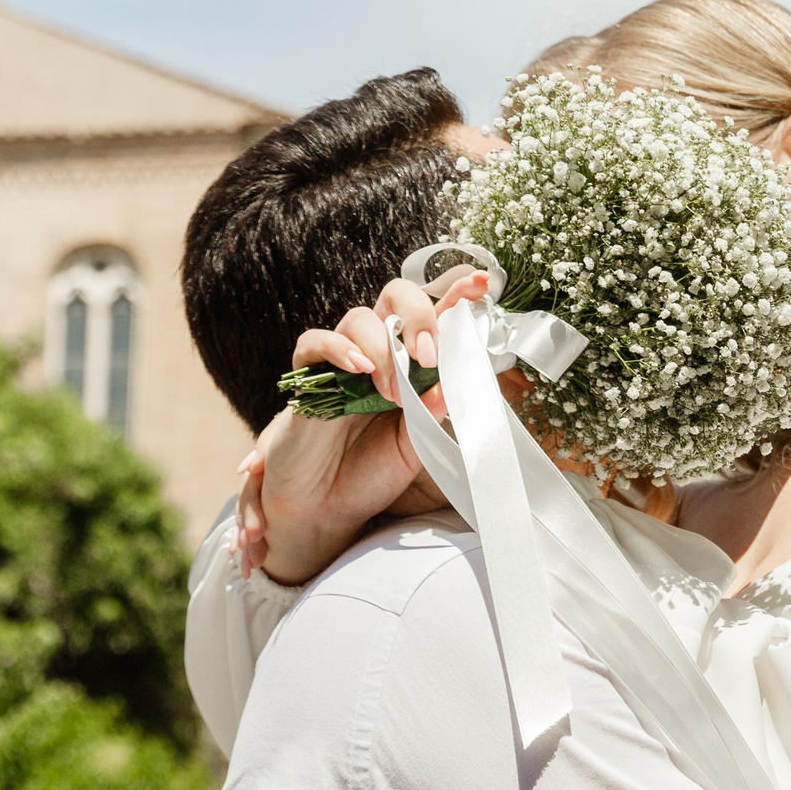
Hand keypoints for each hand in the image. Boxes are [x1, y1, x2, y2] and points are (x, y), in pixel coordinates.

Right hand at [237, 278, 471, 582]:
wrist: (327, 506)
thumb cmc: (373, 471)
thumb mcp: (417, 444)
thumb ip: (434, 413)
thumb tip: (451, 383)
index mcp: (413, 364)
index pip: (436, 317)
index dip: (456, 294)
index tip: (481, 283)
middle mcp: (380, 352)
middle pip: (396, 298)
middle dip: (418, 317)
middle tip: (428, 357)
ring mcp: (344, 360)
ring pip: (360, 318)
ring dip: (384, 350)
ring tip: (392, 395)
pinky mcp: (309, 374)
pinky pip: (316, 341)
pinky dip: (338, 348)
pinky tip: (358, 368)